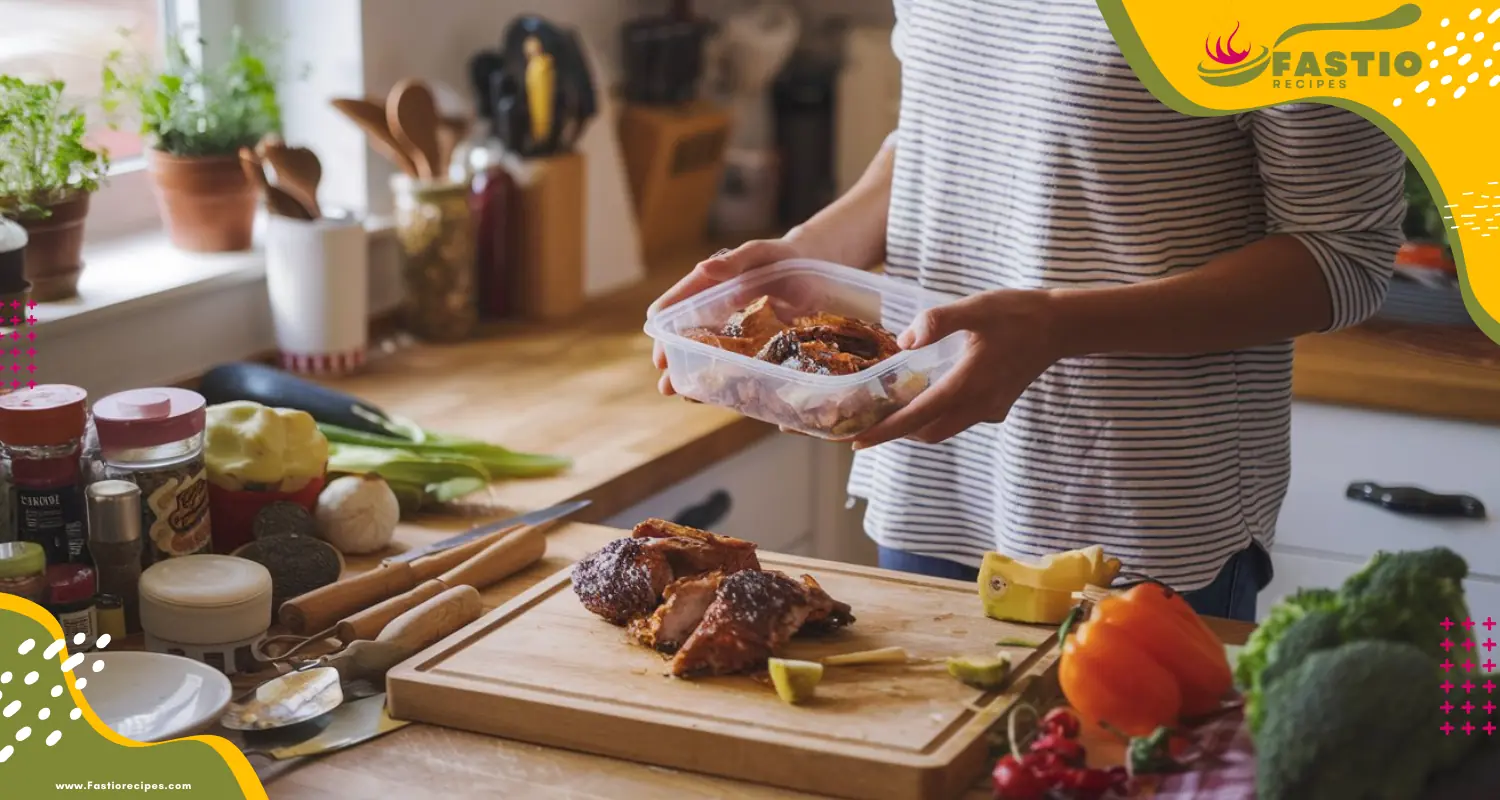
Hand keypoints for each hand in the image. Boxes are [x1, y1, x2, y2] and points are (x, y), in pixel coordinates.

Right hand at [650, 238, 805, 396]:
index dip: (662, 330)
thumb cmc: (784, 256)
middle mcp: (711, 306)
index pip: (673, 305)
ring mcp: (728, 325)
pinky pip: (727, 358)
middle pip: (681, 335)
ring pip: (701, 350)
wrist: (813, 266)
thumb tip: (705, 268)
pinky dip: (719, 374)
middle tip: (667, 385)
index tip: (661, 355)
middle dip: (673, 359)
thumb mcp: (760, 254)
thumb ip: (736, 260)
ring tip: (684, 394)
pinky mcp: (747, 339)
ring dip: (690, 372)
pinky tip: (713, 393)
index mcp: (707, 284)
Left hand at [851, 289, 1066, 448]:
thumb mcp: (975, 308)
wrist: (1061, 326)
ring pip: (943, 429)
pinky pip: (959, 420)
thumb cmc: (1017, 313)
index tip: (857, 440)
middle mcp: (979, 405)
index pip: (917, 417)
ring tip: (888, 412)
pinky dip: (936, 416)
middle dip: (895, 433)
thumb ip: (937, 321)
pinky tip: (924, 396)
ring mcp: (990, 409)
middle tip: (865, 425)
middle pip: (927, 433)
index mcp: (968, 384)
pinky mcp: (997, 406)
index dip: (885, 430)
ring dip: (915, 426)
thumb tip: (905, 341)